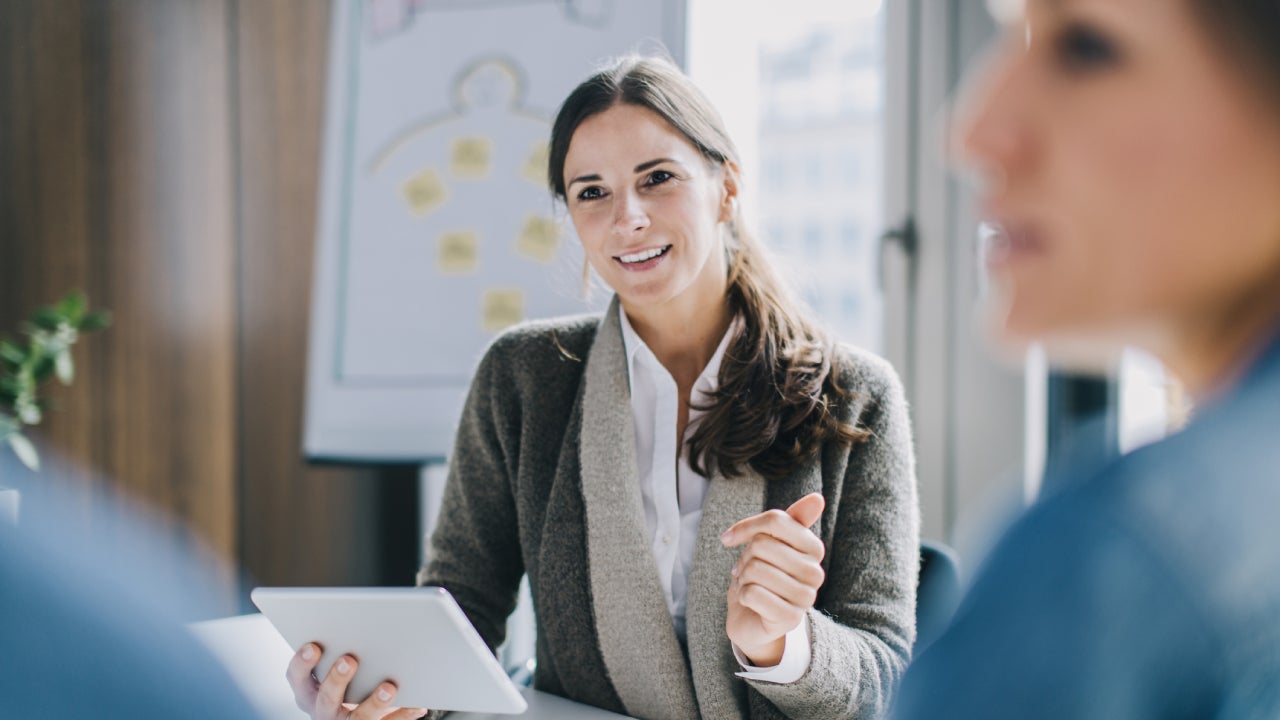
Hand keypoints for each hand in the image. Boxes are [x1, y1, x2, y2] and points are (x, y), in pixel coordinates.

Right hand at [286, 642, 429, 719]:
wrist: (357, 718)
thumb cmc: (346, 683)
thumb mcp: (334, 671)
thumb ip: (341, 650)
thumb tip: (364, 621)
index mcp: (309, 691)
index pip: (297, 677)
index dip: (302, 662)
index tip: (313, 645)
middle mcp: (323, 711)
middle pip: (326, 698)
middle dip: (336, 678)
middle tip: (349, 659)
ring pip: (358, 717)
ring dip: (374, 701)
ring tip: (389, 687)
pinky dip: (403, 714)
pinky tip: (418, 704)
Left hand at [720, 493, 825, 665]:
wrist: (752, 619)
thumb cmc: (761, 576)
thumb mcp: (771, 544)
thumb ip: (790, 521)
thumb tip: (818, 498)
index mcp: (814, 549)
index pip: (776, 520)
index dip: (747, 526)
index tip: (730, 538)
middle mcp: (815, 573)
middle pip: (763, 544)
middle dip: (745, 557)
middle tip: (748, 570)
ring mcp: (805, 598)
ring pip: (756, 569)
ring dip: (743, 577)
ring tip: (750, 585)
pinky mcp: (790, 619)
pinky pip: (752, 593)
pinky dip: (741, 595)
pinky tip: (750, 601)